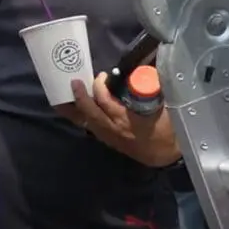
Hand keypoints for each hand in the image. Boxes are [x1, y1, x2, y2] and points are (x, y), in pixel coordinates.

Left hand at [55, 72, 180, 167]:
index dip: (100, 86)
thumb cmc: (166, 128)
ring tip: (62, 98)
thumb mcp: (161, 108)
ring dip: (73, 110)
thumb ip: (147, 91)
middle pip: (90, 112)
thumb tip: (138, 74)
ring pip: (86, 122)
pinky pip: (90, 128)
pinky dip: (80, 118)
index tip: (102, 76)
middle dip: (80, 97)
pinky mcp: (108, 140)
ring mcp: (109, 136)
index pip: (105, 101)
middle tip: (74, 82)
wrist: (167, 154)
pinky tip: (73, 111)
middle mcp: (113, 128)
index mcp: (126, 119)